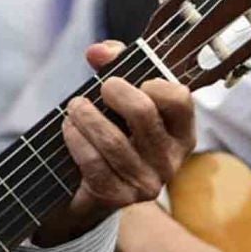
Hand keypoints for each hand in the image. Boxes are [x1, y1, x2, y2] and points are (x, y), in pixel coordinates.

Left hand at [35, 41, 195, 244]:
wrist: (89, 186)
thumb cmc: (112, 130)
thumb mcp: (119, 95)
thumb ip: (114, 63)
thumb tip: (99, 52)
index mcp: (181, 132)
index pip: (179, 98)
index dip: (154, 82)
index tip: (133, 78)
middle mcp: (171, 160)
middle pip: (143, 114)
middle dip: (115, 93)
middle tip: (100, 87)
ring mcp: (147, 183)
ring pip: (113, 141)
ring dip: (86, 117)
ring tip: (74, 107)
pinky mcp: (119, 198)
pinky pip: (94, 163)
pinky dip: (76, 140)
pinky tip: (69, 129)